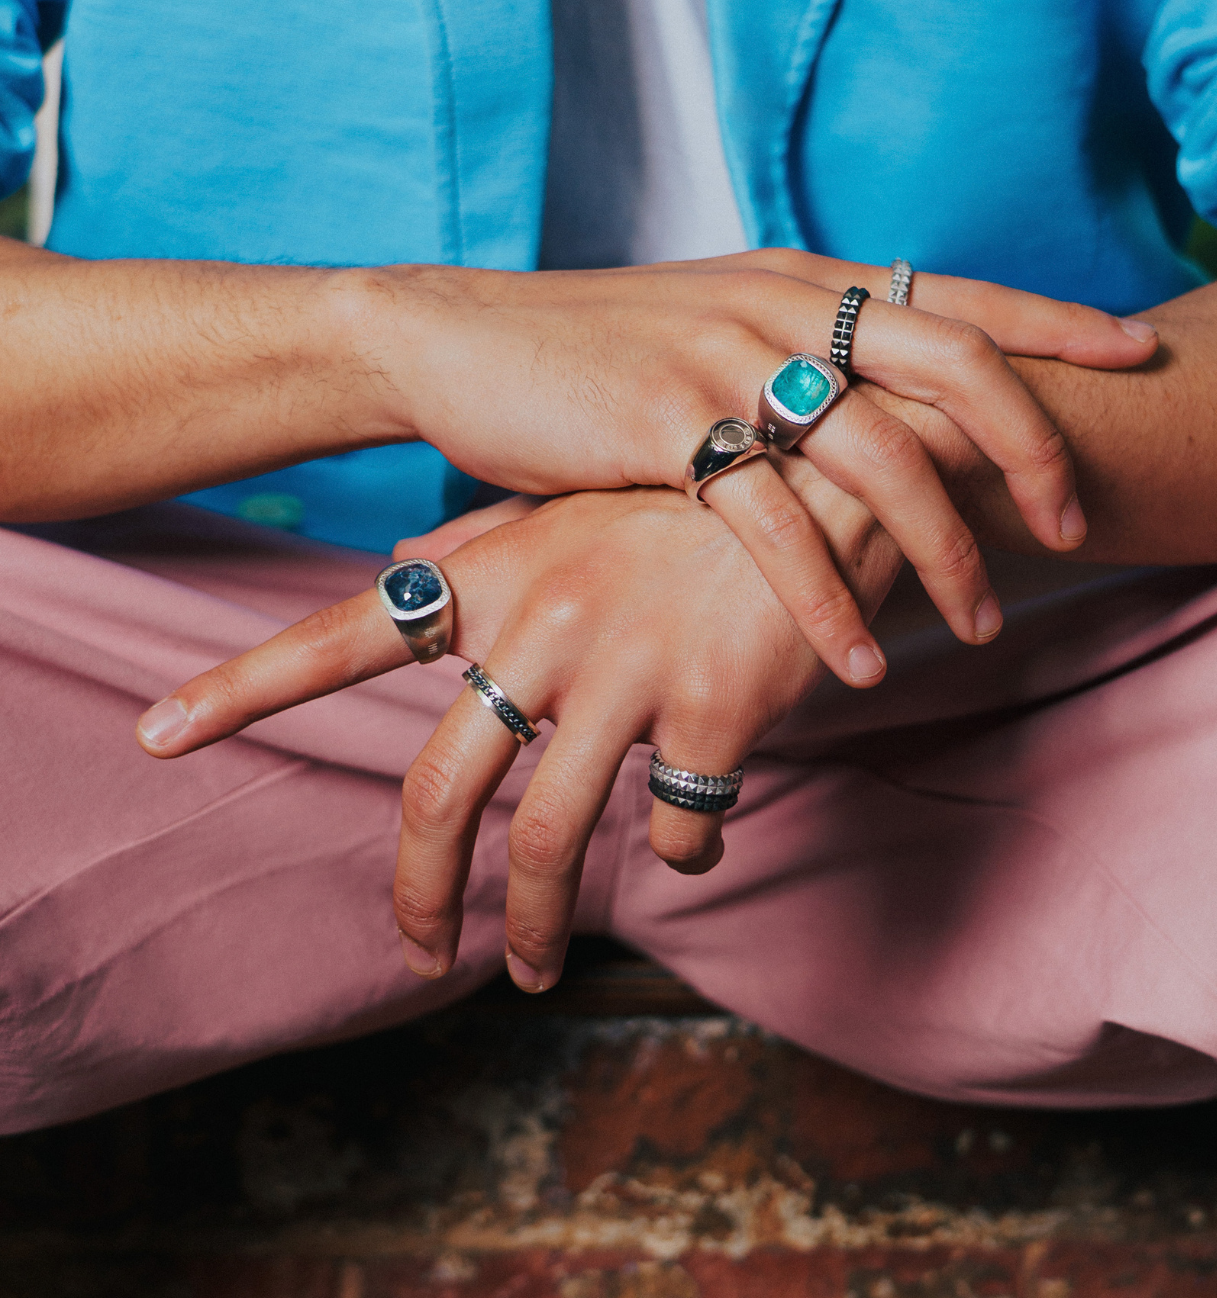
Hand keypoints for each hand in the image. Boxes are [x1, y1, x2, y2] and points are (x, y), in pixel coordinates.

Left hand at [137, 480, 900, 990]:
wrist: (828, 473)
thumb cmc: (690, 503)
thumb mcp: (575, 507)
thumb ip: (486, 546)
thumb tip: (403, 574)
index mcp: (499, 574)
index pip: (343, 635)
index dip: (243, 687)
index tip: (158, 735)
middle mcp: (545, 619)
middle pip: (441, 792)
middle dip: (419, 892)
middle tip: (418, 956)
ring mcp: (628, 666)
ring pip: (552, 838)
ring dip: (536, 927)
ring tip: (533, 973)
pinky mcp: (716, 708)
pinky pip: (682, 824)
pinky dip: (682, 852)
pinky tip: (693, 838)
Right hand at [358, 250, 1157, 678]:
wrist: (457, 337)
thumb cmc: (587, 352)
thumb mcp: (704, 330)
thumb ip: (785, 355)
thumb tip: (858, 406)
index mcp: (796, 280)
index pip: (952, 292)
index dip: (1053, 320)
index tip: (1135, 351)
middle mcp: (777, 306)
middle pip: (948, 364)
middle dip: (1029, 446)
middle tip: (1075, 524)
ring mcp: (722, 361)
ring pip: (875, 455)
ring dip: (942, 546)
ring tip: (982, 621)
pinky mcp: (663, 428)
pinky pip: (775, 525)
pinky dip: (827, 599)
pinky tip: (862, 659)